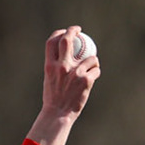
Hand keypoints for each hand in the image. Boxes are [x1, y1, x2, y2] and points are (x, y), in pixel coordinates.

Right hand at [28, 26, 100, 144]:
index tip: (63, 32)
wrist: (58, 115)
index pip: (51, 42)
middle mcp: (62, 66)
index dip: (58, 33)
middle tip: (78, 30)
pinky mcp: (86, 80)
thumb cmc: (53, 99)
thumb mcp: (49, 80)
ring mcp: (75, 73)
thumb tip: (63, 57)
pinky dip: (96, 73)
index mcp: (50, 66)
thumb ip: (56, 68)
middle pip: (67, 40)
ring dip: (93, 61)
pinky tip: (94, 77)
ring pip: (90, 57)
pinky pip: (96, 70)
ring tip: (92, 66)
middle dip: (73, 30)